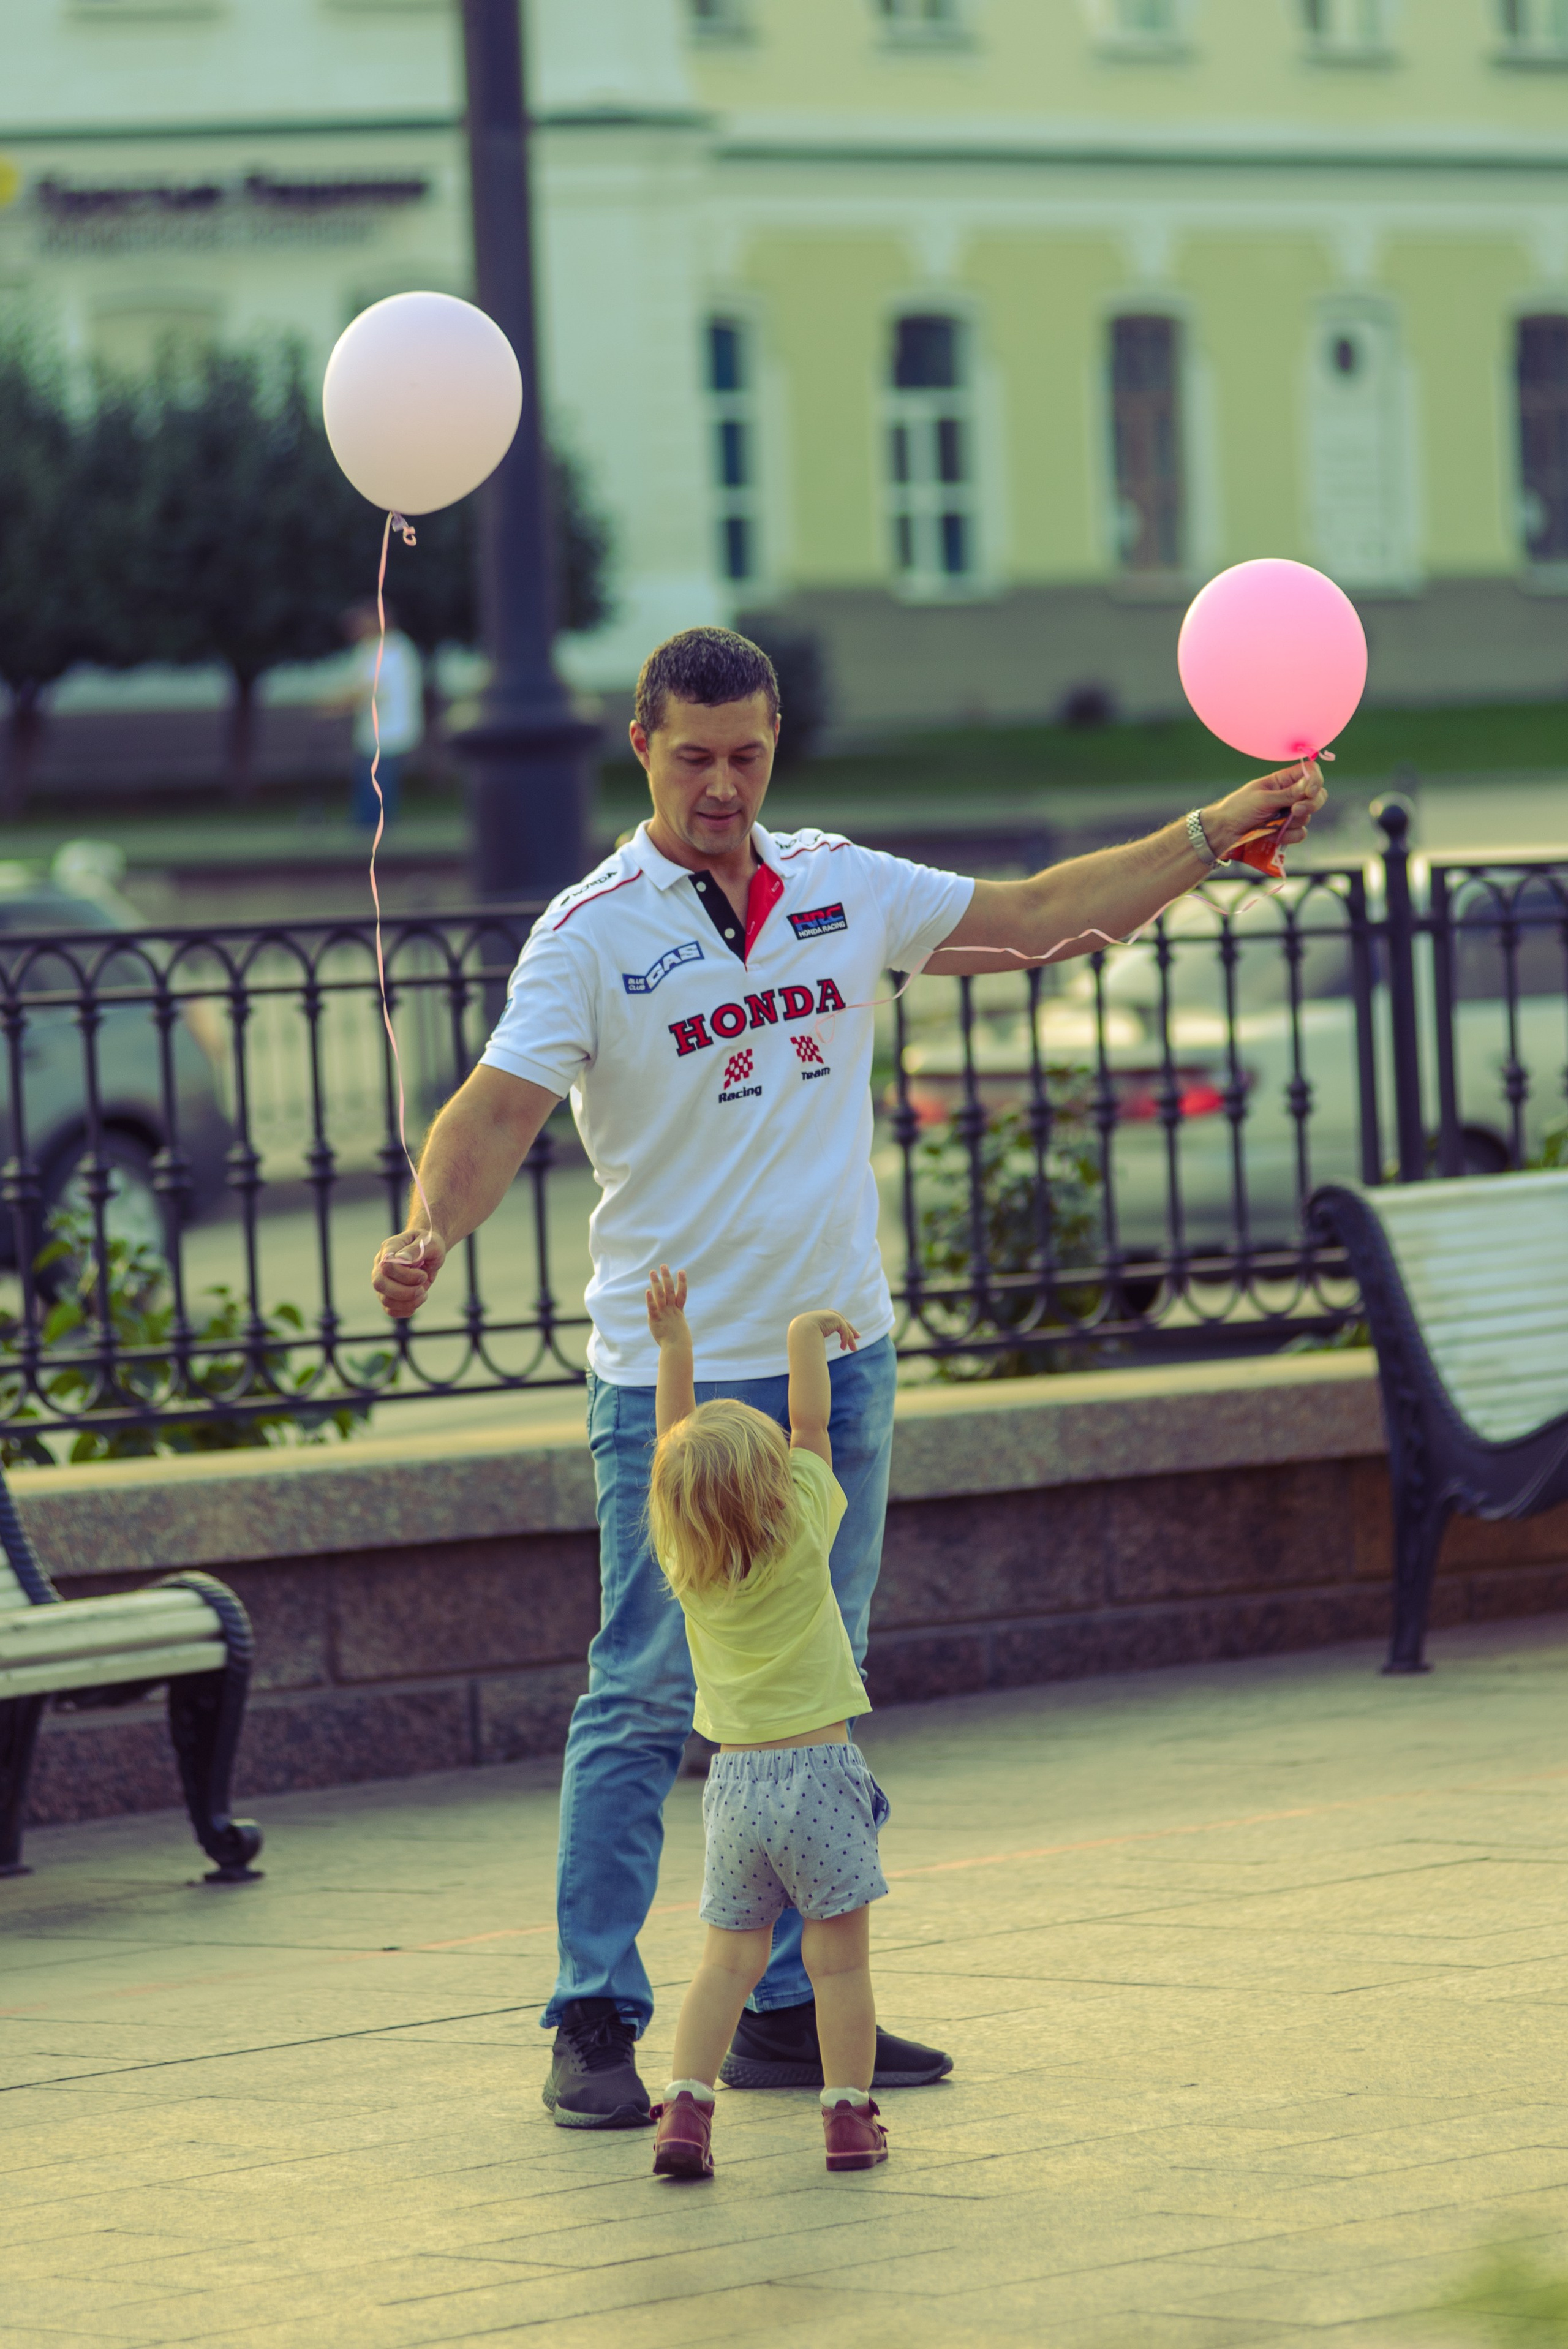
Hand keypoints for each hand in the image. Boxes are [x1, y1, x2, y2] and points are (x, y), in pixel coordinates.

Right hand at [372, 1227, 444, 1319]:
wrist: (429, 1251)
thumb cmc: (428, 1244)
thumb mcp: (430, 1243)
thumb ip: (417, 1250)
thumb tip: (402, 1259)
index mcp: (389, 1249)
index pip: (386, 1265)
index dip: (405, 1275)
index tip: (422, 1274)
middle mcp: (381, 1266)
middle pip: (380, 1284)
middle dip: (404, 1292)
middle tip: (422, 1288)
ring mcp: (383, 1281)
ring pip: (386, 1300)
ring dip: (409, 1302)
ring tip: (423, 1293)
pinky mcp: (389, 1295)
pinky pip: (390, 1310)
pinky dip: (405, 1311)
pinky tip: (417, 1301)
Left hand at [646, 1264, 689, 1347]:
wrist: (677, 1349)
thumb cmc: (679, 1341)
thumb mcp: (680, 1328)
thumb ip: (676, 1321)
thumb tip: (677, 1322)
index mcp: (678, 1311)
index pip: (682, 1293)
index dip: (682, 1282)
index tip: (682, 1271)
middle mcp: (671, 1310)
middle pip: (669, 1290)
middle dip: (667, 1277)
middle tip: (664, 1265)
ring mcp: (664, 1314)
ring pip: (660, 1295)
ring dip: (656, 1283)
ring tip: (652, 1272)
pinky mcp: (655, 1320)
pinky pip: (652, 1308)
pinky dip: (650, 1300)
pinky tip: (647, 1291)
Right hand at [791, 1308, 859, 1353]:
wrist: (802, 1330)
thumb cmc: (802, 1336)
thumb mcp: (808, 1337)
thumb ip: (813, 1338)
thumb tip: (813, 1347)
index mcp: (819, 1317)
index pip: (833, 1321)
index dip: (841, 1327)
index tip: (846, 1336)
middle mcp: (826, 1314)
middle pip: (842, 1322)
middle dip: (850, 1330)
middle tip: (857, 1336)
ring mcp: (831, 1315)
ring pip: (845, 1327)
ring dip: (850, 1338)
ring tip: (854, 1349)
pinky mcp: (836, 1319)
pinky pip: (844, 1330)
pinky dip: (845, 1339)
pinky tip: (843, 1348)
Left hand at [1202, 755, 1330, 861]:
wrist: (1224, 832)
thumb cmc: (1239, 808)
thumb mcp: (1263, 798)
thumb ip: (1288, 794)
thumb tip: (1310, 783)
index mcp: (1283, 780)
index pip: (1310, 772)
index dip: (1315, 780)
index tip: (1309, 792)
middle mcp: (1289, 795)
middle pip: (1317, 795)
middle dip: (1310, 805)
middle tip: (1294, 812)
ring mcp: (1289, 814)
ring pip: (1307, 817)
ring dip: (1292, 823)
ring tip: (1271, 825)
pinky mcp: (1286, 831)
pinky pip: (1300, 834)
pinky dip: (1288, 836)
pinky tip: (1272, 836)